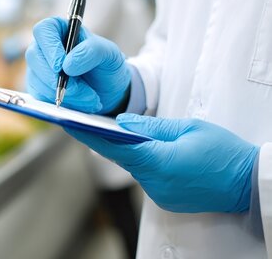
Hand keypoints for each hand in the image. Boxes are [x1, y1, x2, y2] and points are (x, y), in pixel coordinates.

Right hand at [25, 17, 130, 113]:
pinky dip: (63, 103)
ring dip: (66, 93)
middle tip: (81, 89)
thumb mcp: (108, 53)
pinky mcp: (38, 88)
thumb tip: (67, 65)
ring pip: (38, 80)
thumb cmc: (106, 65)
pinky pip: (41, 97)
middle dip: (57, 78)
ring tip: (91, 98)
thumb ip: (91, 51)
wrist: (107, 91)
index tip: (61, 66)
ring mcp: (38, 69)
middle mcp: (44, 48)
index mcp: (59, 30)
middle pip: (34, 56)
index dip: (50, 48)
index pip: (44, 30)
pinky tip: (82, 103)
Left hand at [66, 114, 259, 212]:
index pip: (113, 147)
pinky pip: (144, 176)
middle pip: (120, 157)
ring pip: (132, 166)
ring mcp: (159, 193)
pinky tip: (142, 148)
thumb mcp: (190, 128)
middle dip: (104, 139)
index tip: (69, 123)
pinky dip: (140, 161)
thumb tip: (122, 122)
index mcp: (158, 162)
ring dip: (125, 150)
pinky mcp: (165, 199)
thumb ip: (152, 126)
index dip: (88, 134)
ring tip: (113, 129)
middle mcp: (154, 182)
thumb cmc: (226, 153)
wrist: (250, 183)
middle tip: (83, 120)